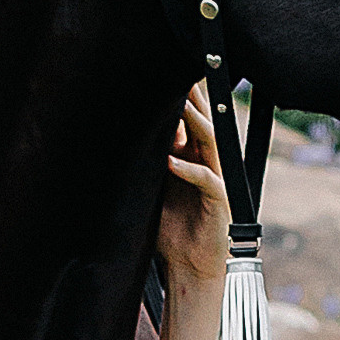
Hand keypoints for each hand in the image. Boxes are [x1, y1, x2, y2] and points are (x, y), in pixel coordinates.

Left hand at [159, 80, 231, 285]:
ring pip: (210, 143)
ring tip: (180, 109)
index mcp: (193, 157)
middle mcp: (207, 163)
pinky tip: (171, 162)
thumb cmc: (171, 230)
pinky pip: (206, 180)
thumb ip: (147, 165)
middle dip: (193, 100)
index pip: (189, 120)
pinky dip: (188, 170)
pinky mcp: (220, 201)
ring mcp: (217, 180)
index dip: (182, 98)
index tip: (164, 73)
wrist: (190, 266)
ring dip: (194, 125)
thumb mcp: (153, 190)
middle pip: (203, 122)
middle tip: (180, 75)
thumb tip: (119, 140)